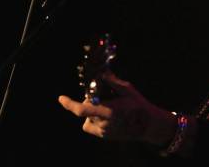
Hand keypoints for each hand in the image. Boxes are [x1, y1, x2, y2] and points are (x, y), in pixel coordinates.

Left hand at [58, 72, 176, 145]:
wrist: (147, 125)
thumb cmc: (138, 105)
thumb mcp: (127, 89)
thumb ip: (111, 81)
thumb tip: (100, 72)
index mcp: (109, 111)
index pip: (83, 109)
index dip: (69, 104)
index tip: (61, 98)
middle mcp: (104, 123)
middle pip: (86, 108)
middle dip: (91, 99)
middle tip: (103, 95)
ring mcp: (103, 131)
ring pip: (87, 117)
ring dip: (92, 109)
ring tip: (108, 106)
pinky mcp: (103, 136)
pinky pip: (90, 125)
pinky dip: (93, 118)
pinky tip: (105, 115)